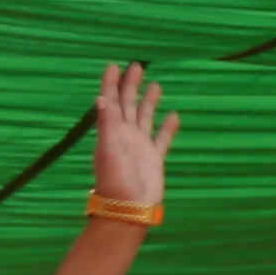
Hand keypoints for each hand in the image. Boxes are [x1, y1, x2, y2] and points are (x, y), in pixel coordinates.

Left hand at [88, 61, 179, 209]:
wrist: (128, 209)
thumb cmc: (114, 180)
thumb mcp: (108, 149)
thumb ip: (106, 123)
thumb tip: (101, 98)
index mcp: (111, 132)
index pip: (110, 102)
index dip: (111, 84)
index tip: (113, 65)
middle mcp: (125, 136)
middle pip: (128, 105)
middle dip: (131, 85)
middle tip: (137, 66)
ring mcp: (140, 147)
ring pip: (145, 118)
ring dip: (149, 101)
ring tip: (155, 85)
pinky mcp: (154, 159)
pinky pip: (162, 138)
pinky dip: (168, 127)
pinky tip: (174, 115)